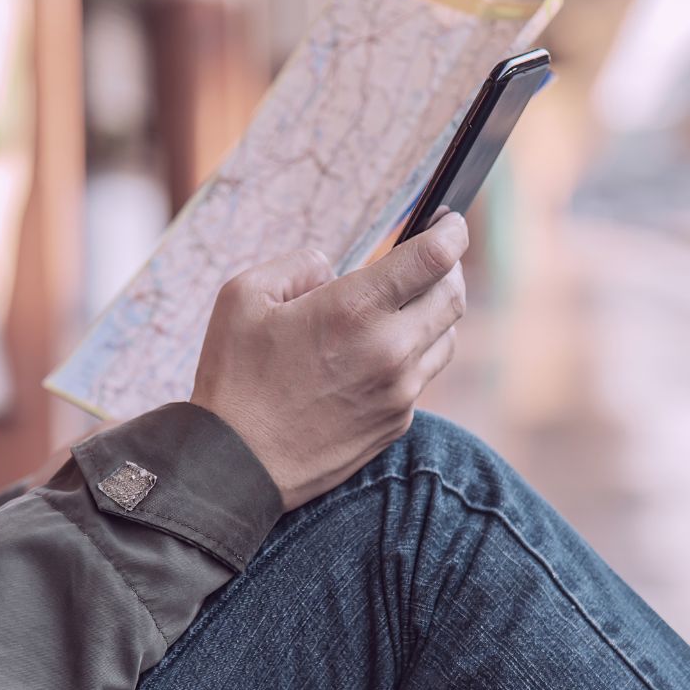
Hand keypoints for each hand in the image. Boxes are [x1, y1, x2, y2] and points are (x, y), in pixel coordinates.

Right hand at [190, 213, 468, 510]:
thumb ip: (299, 265)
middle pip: (453, 297)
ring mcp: (399, 392)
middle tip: (432, 260)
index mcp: (355, 309)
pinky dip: (410, 357)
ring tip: (402, 308)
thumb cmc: (235, 379)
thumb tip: (332, 268)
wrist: (236, 466)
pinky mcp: (397, 423)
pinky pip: (421, 378)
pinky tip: (376, 356)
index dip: (451, 232)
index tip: (451, 223)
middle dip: (448, 270)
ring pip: (445, 339)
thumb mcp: (244, 296)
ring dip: (432, 316)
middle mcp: (390, 350)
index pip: (435, 258)